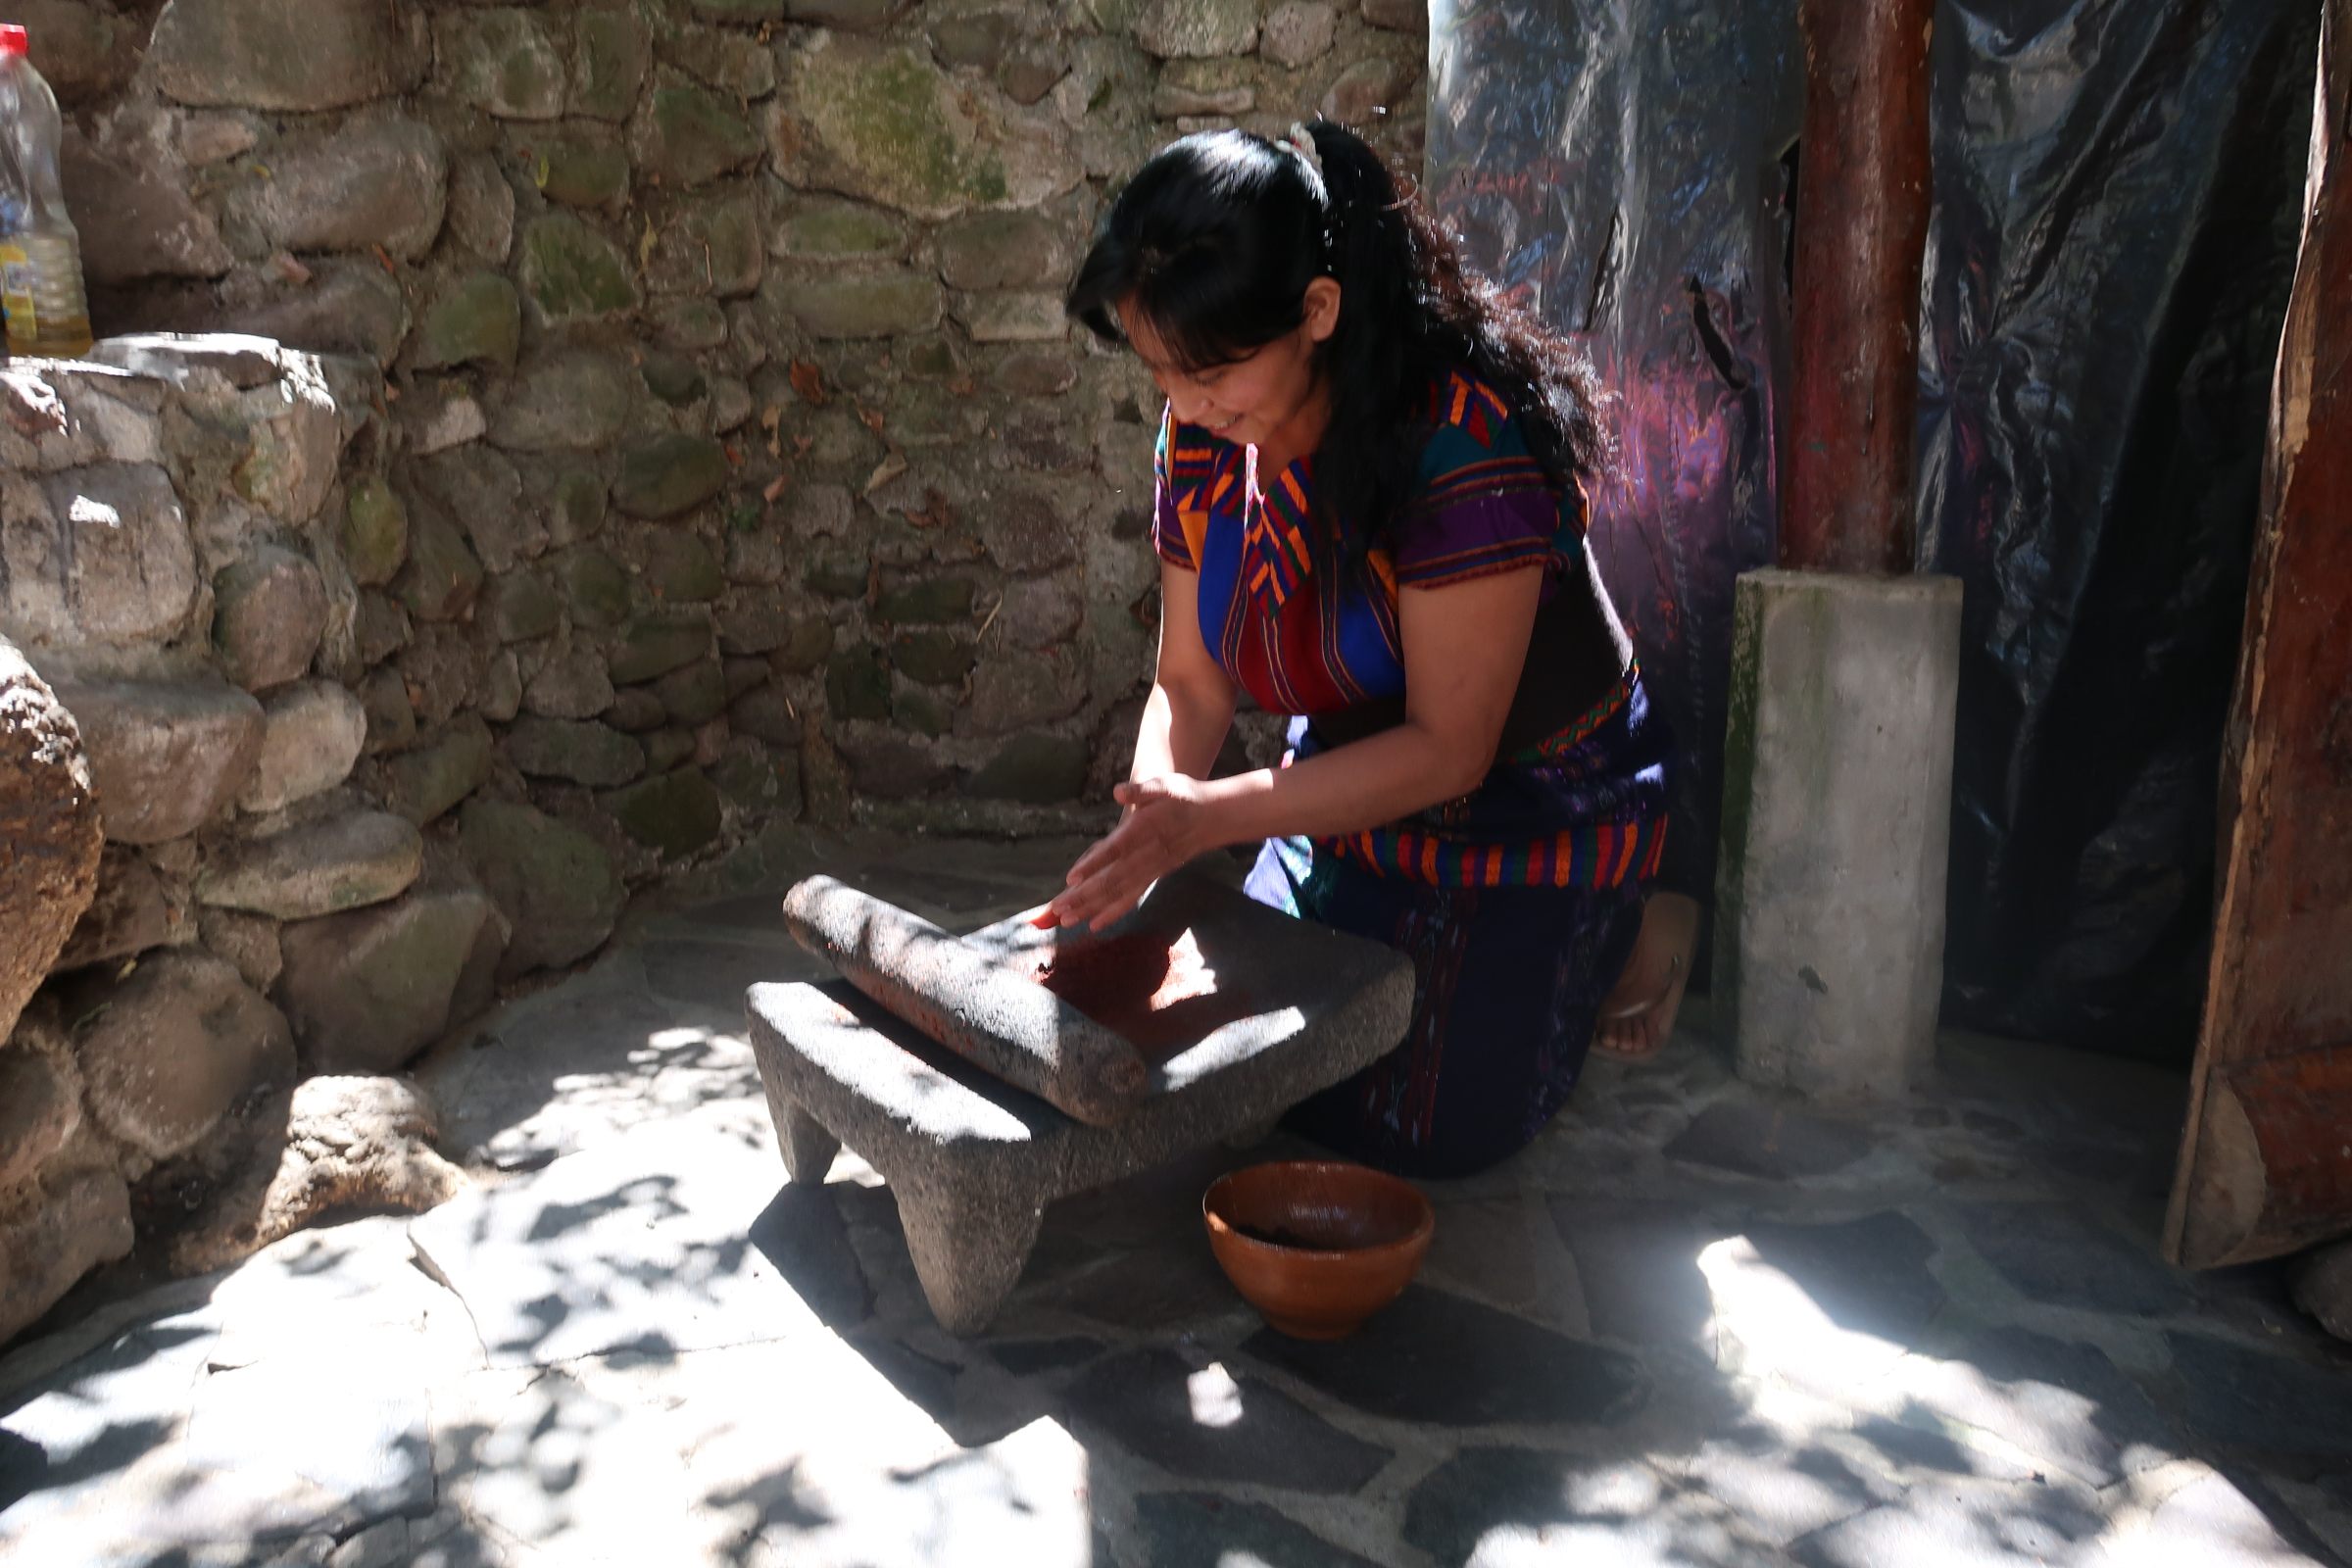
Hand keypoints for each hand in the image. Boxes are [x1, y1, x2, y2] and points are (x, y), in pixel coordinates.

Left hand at [1049, 774, 1217, 930]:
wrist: (1210, 818)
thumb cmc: (1182, 798)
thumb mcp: (1164, 785)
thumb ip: (1141, 790)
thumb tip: (1119, 791)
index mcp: (1144, 831)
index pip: (1115, 850)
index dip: (1094, 864)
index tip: (1072, 878)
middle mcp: (1145, 856)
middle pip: (1111, 880)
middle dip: (1083, 895)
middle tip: (1057, 909)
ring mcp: (1149, 871)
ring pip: (1117, 893)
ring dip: (1091, 908)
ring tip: (1065, 921)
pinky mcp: (1150, 878)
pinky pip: (1129, 898)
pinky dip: (1112, 912)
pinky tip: (1094, 925)